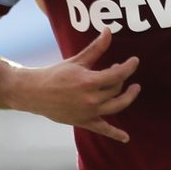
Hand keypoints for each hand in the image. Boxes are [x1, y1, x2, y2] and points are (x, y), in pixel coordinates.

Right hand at [17, 28, 141, 141]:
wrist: (35, 93)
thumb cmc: (55, 74)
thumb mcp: (77, 60)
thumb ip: (96, 48)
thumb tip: (109, 31)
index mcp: (89, 82)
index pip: (117, 74)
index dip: (129, 66)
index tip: (135, 61)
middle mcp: (91, 99)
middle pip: (116, 89)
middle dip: (122, 78)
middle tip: (119, 70)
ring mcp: (89, 112)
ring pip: (116, 106)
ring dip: (128, 97)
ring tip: (134, 89)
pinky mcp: (84, 122)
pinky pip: (103, 129)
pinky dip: (115, 134)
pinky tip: (126, 138)